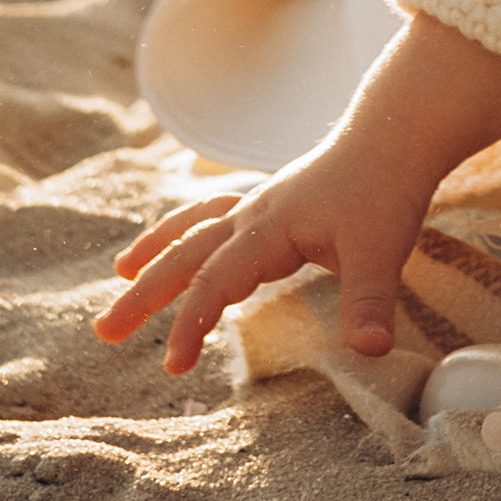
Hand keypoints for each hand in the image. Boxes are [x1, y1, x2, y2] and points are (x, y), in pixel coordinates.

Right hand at [95, 127, 439, 376]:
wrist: (396, 135)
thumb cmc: (386, 190)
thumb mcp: (381, 250)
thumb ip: (369, 301)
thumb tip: (370, 351)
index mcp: (269, 228)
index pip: (216, 281)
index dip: (190, 323)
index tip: (172, 366)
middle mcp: (253, 214)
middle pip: (186, 254)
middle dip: (143, 294)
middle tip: (104, 331)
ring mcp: (258, 204)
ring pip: (193, 229)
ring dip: (156, 253)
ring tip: (120, 275)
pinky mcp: (270, 202)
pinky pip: (212, 214)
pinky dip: (184, 228)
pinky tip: (176, 241)